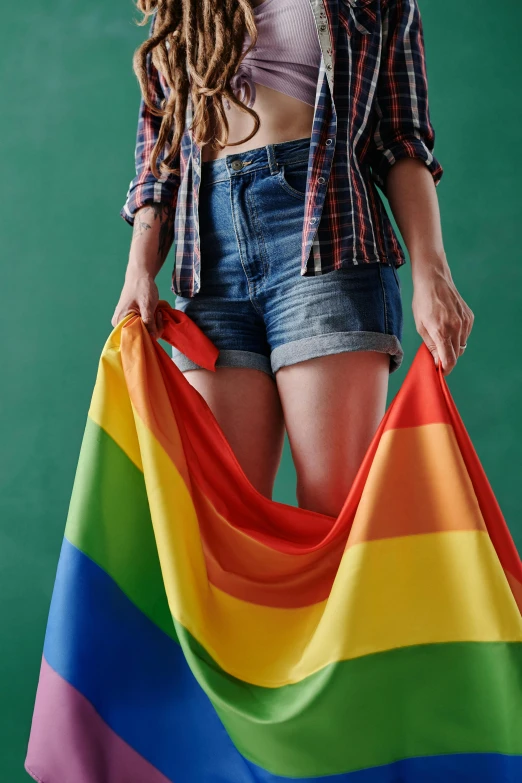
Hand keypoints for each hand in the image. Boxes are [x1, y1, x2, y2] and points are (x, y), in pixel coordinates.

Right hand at [111, 274, 162, 338]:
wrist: (140, 276)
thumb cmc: (141, 288)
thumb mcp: (147, 305)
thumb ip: (149, 321)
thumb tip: (152, 336)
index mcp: (120, 320)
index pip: (134, 337)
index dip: (148, 334)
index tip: (155, 321)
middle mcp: (120, 323)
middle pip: (139, 336)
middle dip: (153, 329)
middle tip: (158, 314)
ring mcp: (126, 321)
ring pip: (144, 332)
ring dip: (154, 325)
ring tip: (156, 311)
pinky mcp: (132, 320)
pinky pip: (144, 327)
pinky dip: (152, 323)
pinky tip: (155, 313)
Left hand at [411, 257, 473, 375]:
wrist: (434, 280)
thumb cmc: (423, 303)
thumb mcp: (420, 326)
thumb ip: (430, 345)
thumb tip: (437, 361)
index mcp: (441, 331)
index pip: (449, 360)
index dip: (445, 369)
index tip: (440, 371)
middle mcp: (456, 328)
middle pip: (456, 354)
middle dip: (447, 358)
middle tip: (437, 354)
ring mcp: (465, 322)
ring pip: (462, 345)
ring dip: (453, 346)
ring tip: (441, 336)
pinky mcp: (470, 317)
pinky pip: (465, 335)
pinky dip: (458, 336)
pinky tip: (448, 327)